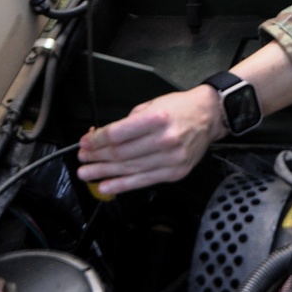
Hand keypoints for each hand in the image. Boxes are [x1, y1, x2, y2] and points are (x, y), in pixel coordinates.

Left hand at [76, 86, 225, 193]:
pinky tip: (107, 186)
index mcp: (157, 118)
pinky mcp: (175, 172)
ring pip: (129, 169)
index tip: (85, 143)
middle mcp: (165, 139)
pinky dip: (122, 185)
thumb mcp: (150, 106)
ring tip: (88, 174)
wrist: (209, 116)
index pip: (117, 134)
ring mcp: (172, 158)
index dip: (96, 141)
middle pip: (121, 153)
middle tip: (82, 159)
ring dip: (104, 173)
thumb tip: (100, 138)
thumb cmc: (180, 109)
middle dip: (97, 157)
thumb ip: (126, 123)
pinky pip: (144, 181)